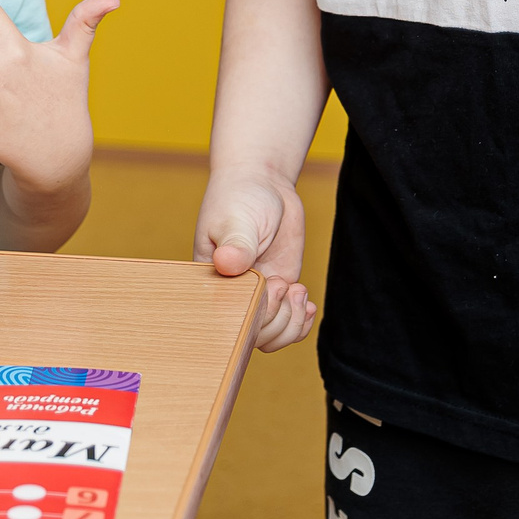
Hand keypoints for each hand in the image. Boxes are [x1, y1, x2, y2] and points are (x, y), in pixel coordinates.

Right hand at [196, 165, 315, 351]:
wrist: (262, 182)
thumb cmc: (239, 197)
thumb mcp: (236, 218)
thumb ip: (236, 244)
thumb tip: (227, 264)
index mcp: (211, 282)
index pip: (226, 321)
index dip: (252, 316)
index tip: (268, 285)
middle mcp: (233, 293)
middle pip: (252, 335)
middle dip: (275, 319)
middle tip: (281, 283)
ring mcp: (258, 294)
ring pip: (272, 336)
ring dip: (290, 324)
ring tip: (296, 290)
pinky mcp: (279, 289)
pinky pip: (288, 323)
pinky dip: (301, 322)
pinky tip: (307, 304)